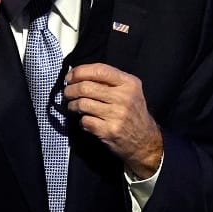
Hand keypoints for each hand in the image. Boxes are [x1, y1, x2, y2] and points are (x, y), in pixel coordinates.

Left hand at [64, 63, 162, 178]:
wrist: (145, 141)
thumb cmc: (132, 112)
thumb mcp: (129, 91)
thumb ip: (108, 80)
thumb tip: (77, 73)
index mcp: (129, 83)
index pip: (99, 70)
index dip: (80, 71)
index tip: (70, 76)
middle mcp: (124, 97)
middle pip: (86, 87)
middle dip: (70, 89)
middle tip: (67, 93)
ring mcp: (117, 115)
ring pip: (82, 103)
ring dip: (72, 105)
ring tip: (73, 107)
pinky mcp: (109, 131)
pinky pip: (85, 120)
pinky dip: (81, 121)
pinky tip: (85, 121)